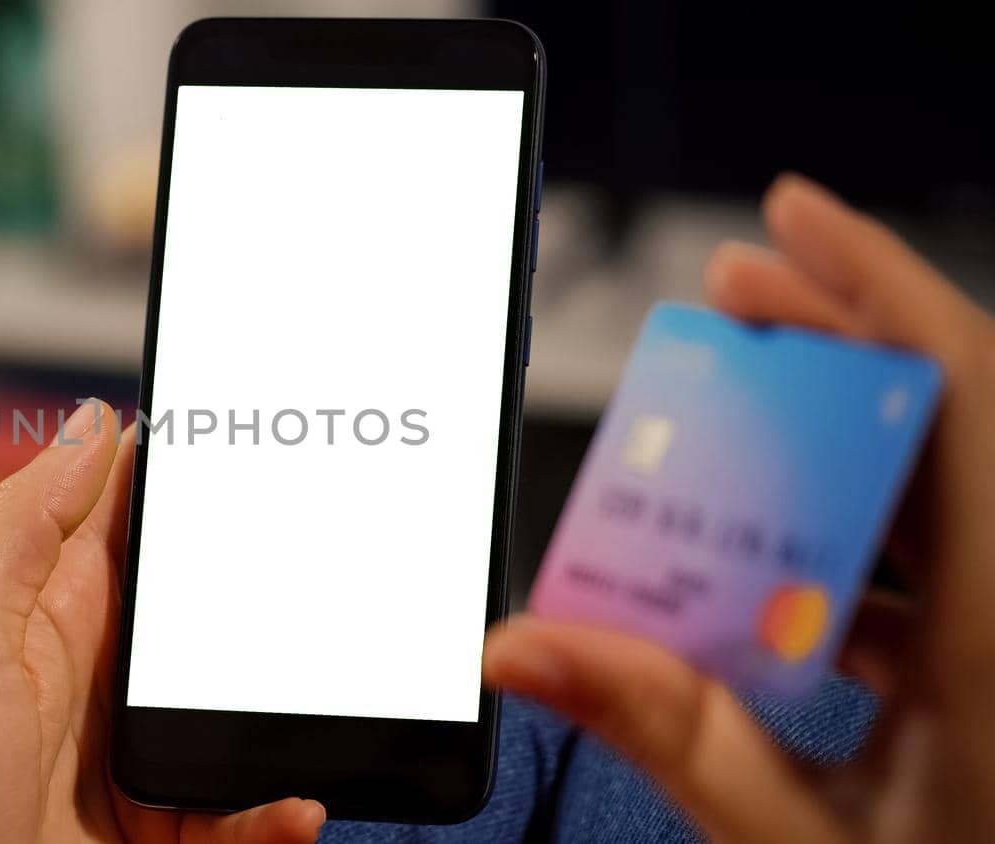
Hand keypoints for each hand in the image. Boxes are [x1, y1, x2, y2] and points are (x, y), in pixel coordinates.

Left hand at [0, 402, 324, 842]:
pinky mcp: (169, 826)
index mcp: (48, 611)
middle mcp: (100, 674)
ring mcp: (139, 750)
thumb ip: (20, 524)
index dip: (176, 474)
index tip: (238, 432)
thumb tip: (89, 424)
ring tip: (321, 691)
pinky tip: (297, 805)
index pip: (125, 518)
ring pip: (235, 705)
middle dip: (259, 579)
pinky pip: (245, 812)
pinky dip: (278, 810)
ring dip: (282, 702)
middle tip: (319, 553)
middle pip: (197, 605)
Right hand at [484, 174, 994, 839]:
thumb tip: (528, 646)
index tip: (782, 218)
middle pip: (939, 428)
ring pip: (936, 499)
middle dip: (825, 354)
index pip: (965, 397)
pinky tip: (772, 588)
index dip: (876, 284)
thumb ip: (668, 738)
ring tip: (719, 449)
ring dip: (827, 463)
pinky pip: (938, 576)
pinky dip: (850, 558)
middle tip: (724, 314)